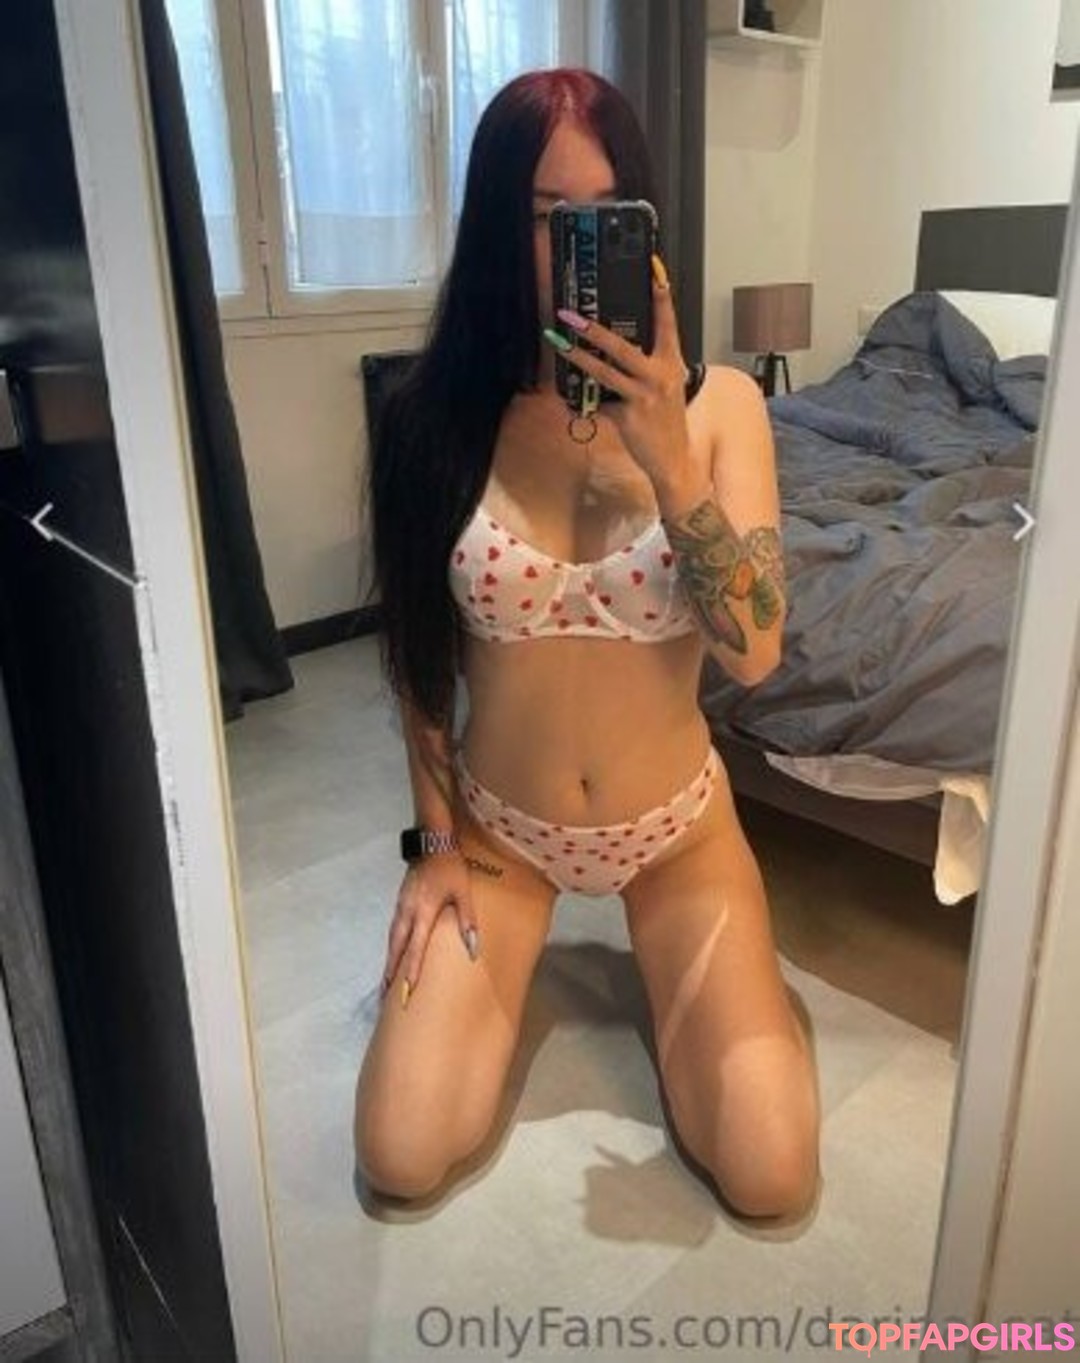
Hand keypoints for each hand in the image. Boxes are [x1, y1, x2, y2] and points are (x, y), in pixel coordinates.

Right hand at [383, 852, 477, 1006]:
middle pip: (396, 948)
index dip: (411, 970)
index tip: (406, 990)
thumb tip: (473, 948)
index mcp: (423, 912)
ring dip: (388, 961)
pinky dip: (392, 947)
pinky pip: (393, 930)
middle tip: (385, 997)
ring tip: (385, 983)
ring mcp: (401, 906)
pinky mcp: (400, 901)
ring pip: (392, 940)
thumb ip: (467, 920)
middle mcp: (407, 912)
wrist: (432, 841)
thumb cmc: (451, 867)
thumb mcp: (463, 892)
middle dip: (391, 973)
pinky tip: (393, 955)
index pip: (416, 947)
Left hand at [546, 255, 700, 498]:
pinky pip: (599, 404)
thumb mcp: (666, 386)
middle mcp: (659, 376)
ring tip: (559, 343)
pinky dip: (582, 402)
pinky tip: (567, 398)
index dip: (660, 294)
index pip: (668, 322)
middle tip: (572, 315)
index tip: (654, 268)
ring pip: (605, 372)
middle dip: (594, 329)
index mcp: (671, 363)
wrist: (675, 459)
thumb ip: (648, 365)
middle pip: (622, 346)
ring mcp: (643, 397)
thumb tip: (617, 346)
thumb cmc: (666, 420)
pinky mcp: (629, 418)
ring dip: (578, 357)